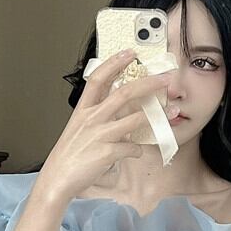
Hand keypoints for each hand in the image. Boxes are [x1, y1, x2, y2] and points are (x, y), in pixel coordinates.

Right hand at [38, 50, 178, 204]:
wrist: (58, 178)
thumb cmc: (69, 154)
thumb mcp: (79, 129)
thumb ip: (98, 118)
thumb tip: (121, 113)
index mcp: (83, 110)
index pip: (98, 78)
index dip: (114, 63)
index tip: (130, 53)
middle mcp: (91, 119)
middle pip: (124, 94)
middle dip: (148, 84)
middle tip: (165, 79)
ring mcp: (100, 135)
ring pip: (135, 120)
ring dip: (157, 116)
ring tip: (172, 112)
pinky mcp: (107, 153)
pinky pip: (133, 148)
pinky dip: (139, 150)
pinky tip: (137, 152)